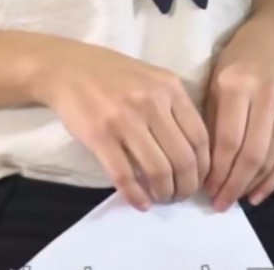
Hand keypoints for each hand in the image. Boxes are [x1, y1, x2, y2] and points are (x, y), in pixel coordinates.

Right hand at [28, 38, 210, 210]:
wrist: (70, 68)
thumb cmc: (115, 75)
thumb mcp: (154, 79)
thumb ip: (174, 106)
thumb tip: (194, 149)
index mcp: (170, 88)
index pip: (199, 136)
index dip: (204, 166)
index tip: (200, 180)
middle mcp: (152, 103)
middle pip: (183, 157)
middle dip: (187, 185)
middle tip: (182, 196)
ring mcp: (126, 120)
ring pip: (157, 170)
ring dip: (164, 193)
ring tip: (163, 199)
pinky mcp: (100, 137)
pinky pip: (124, 175)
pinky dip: (136, 195)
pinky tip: (141, 204)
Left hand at [201, 19, 273, 210]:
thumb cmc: (236, 61)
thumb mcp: (214, 83)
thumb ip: (210, 123)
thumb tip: (204, 169)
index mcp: (238, 85)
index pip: (229, 140)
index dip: (217, 171)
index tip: (205, 189)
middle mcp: (266, 96)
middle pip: (252, 154)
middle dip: (233, 185)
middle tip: (219, 204)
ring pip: (270, 158)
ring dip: (250, 186)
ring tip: (233, 200)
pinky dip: (272, 180)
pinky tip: (256, 194)